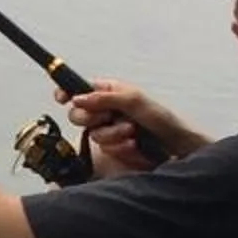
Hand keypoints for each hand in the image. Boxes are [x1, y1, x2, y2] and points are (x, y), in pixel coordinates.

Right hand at [62, 80, 178, 176]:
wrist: (175, 146)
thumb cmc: (161, 118)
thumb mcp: (133, 101)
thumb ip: (103, 98)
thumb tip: (77, 98)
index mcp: (109, 91)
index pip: (79, 88)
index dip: (67, 92)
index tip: (61, 98)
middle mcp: (105, 109)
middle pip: (78, 114)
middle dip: (93, 118)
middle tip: (107, 117)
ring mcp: (109, 129)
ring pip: (92, 134)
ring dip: (113, 134)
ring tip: (131, 133)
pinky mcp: (113, 147)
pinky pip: (104, 149)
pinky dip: (119, 147)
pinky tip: (133, 145)